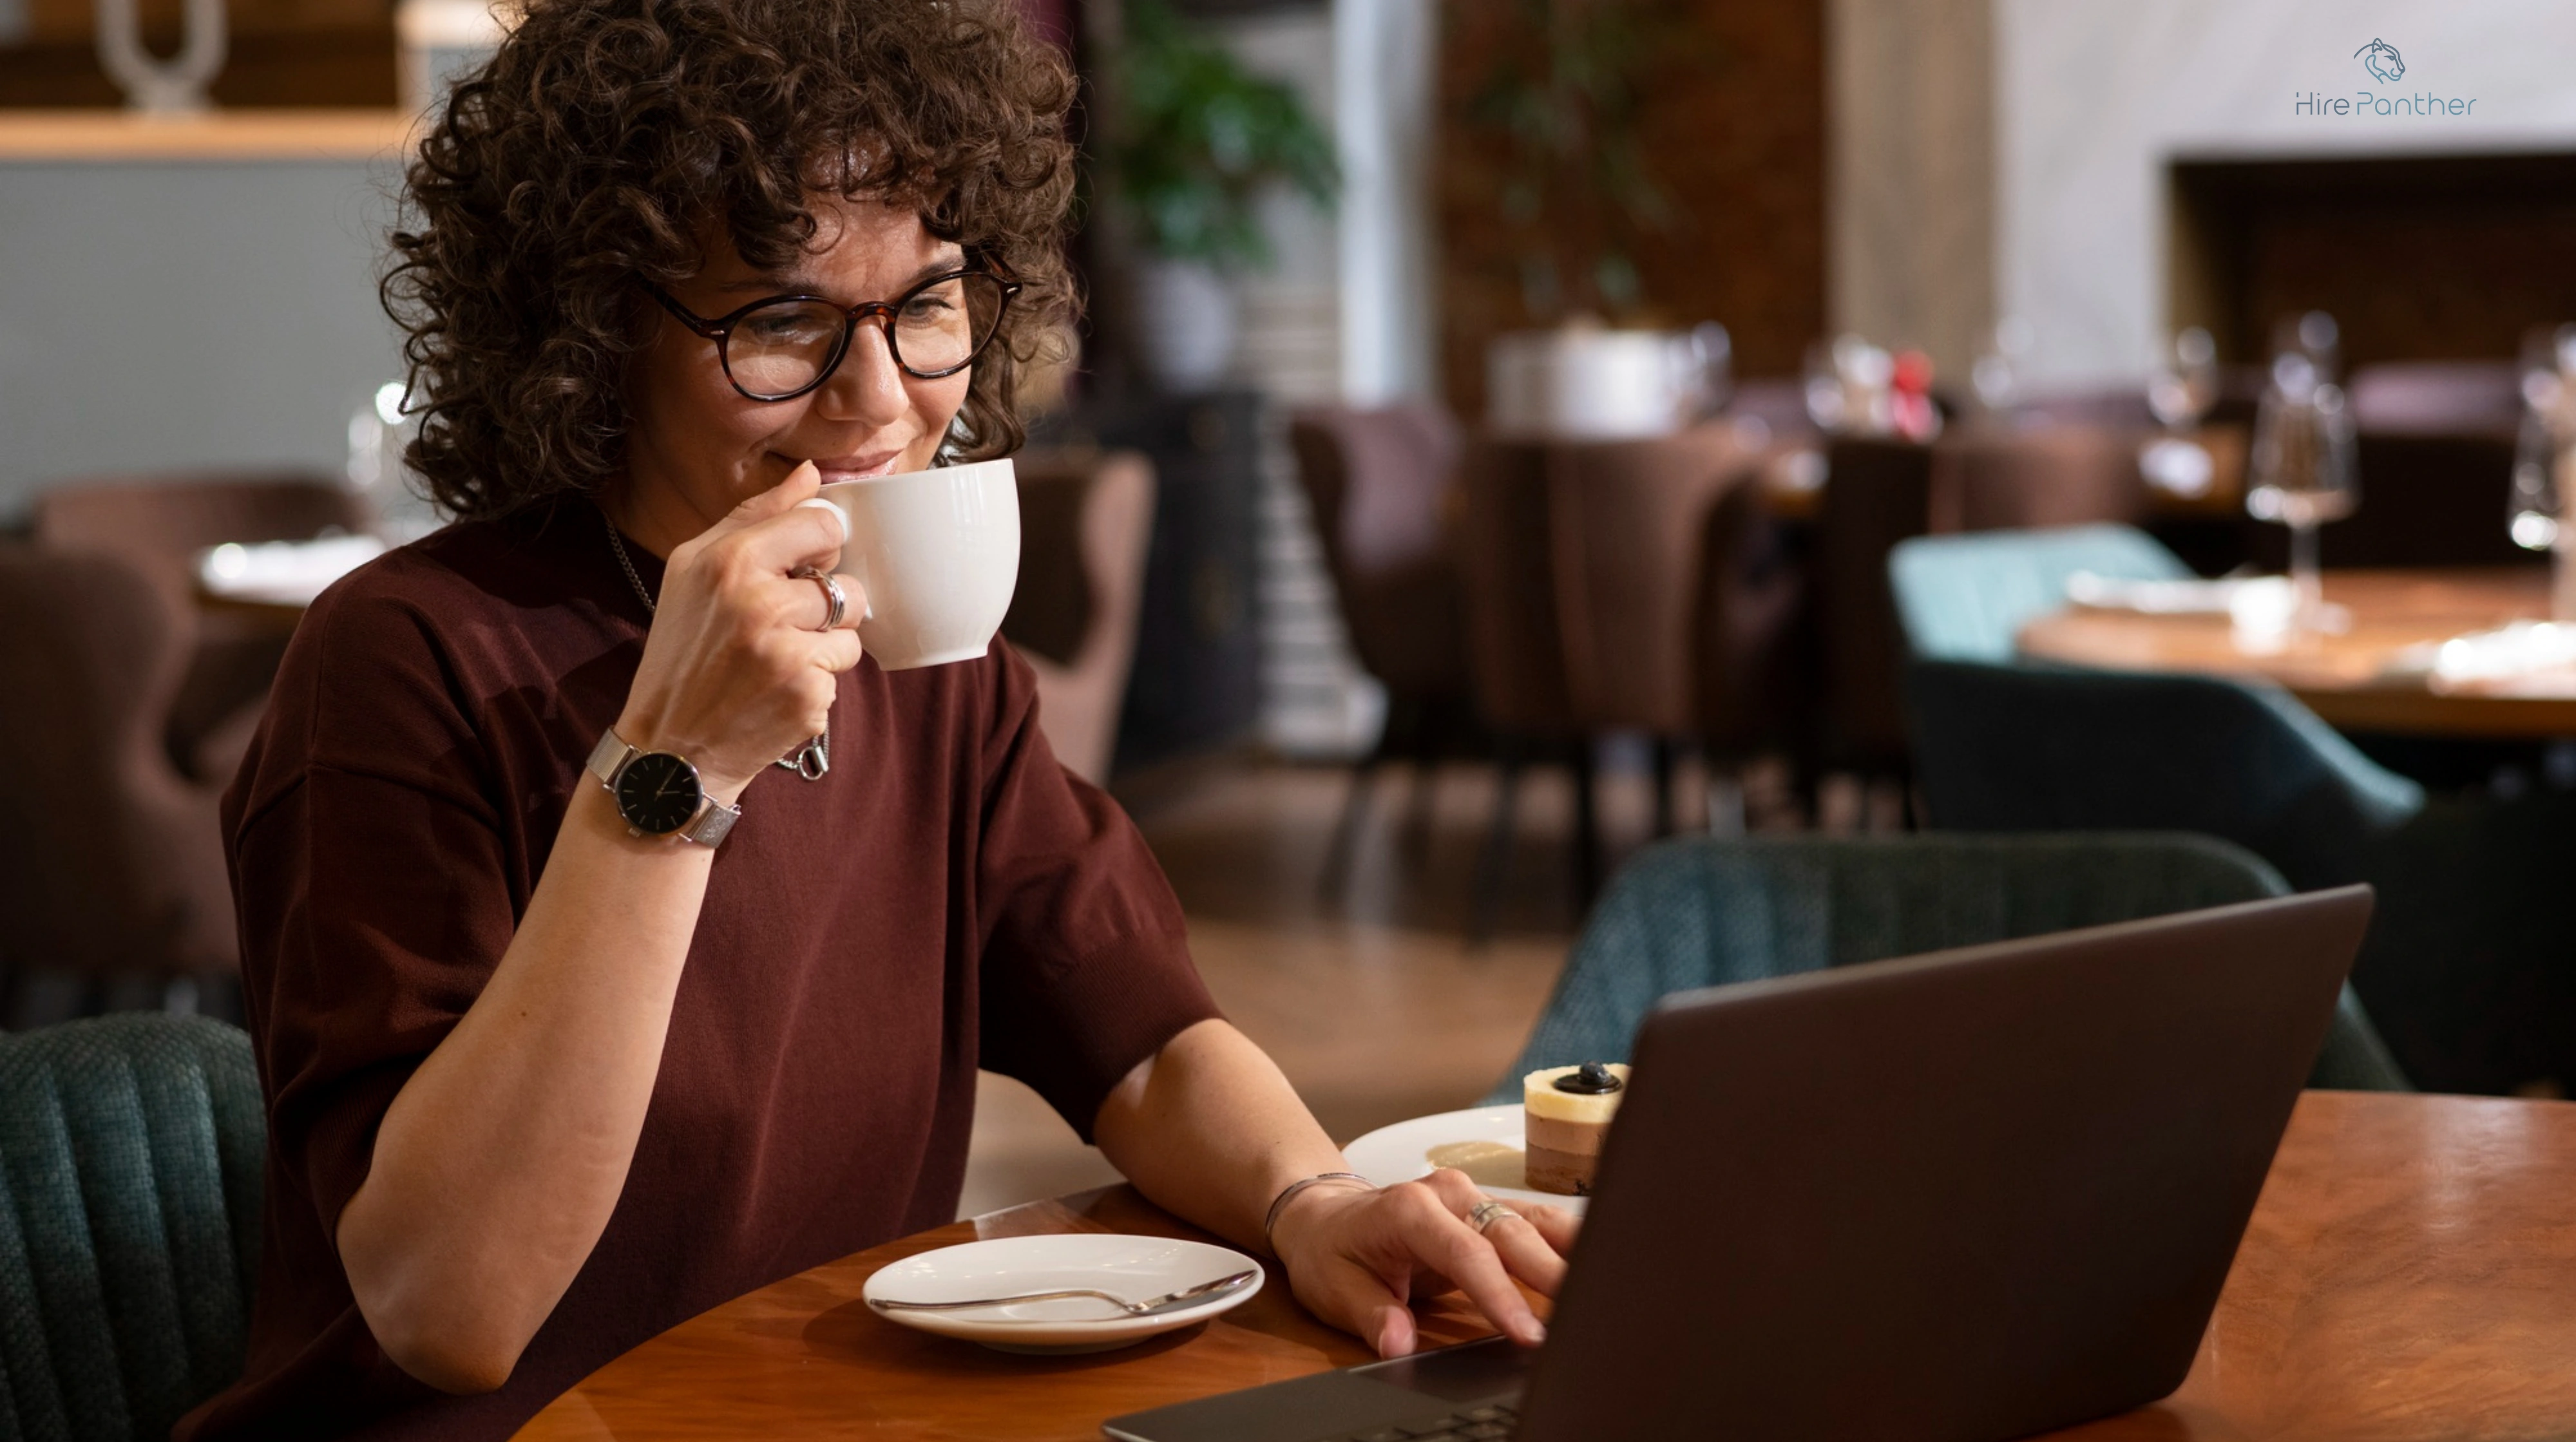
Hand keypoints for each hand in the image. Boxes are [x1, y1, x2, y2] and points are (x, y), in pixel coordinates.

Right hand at [613, 461, 866, 799]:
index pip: (822, 524)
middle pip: (844, 581)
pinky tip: (776, 691)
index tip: (801, 566)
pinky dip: (817, 683)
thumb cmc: (681, 651)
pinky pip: (842, 673)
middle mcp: (759, 604)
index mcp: (729, 562)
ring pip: (851, 629)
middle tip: (777, 627)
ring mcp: (787, 653)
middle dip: (822, 604)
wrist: (671, 748)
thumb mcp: (695, 569)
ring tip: (776, 660)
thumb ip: (755, 515)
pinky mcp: (808, 696)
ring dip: (825, 645)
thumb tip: (809, 475)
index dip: (819, 546)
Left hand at [1267, 1168, 1579, 1356]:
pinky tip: (1603, 1258)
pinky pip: (1538, 1222)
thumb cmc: (1332, 1251)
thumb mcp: (1335, 1289)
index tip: (1526, 1333)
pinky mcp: (1491, 1208)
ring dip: (1574, 1252)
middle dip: (1551, 1274)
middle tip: (1585, 1315)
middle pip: (1511, 1232)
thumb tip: (1398, 1342)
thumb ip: (1371, 1314)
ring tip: (1611, 1283)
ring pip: (1534, 1220)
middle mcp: (1449, 1194)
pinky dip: (1571, 1242)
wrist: (1327, 1216)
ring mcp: (1474, 1196)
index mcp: (1409, 1209)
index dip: (1500, 1294)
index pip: (1466, 1252)